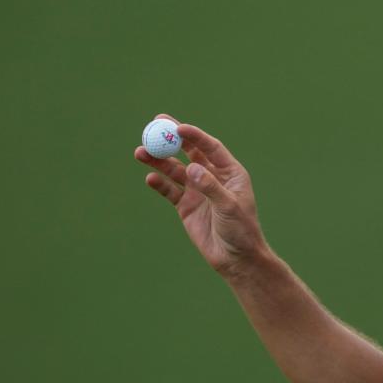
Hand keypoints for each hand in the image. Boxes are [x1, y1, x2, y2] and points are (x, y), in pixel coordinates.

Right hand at [134, 114, 270, 278]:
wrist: (235, 257)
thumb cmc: (241, 230)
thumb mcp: (229, 207)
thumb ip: (211, 187)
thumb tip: (192, 169)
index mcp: (230, 172)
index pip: (211, 147)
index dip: (195, 136)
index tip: (178, 127)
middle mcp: (212, 177)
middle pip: (190, 152)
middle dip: (173, 139)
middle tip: (155, 124)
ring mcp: (197, 191)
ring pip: (175, 170)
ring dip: (159, 160)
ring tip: (141, 152)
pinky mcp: (186, 206)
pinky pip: (170, 191)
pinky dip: (159, 184)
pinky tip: (150, 178)